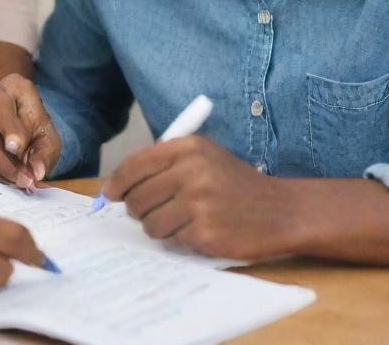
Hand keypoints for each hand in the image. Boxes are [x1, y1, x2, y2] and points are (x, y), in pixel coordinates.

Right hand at [0, 74, 61, 188]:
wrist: (9, 122)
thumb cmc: (30, 126)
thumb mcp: (46, 135)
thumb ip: (44, 153)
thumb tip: (36, 172)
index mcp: (6, 88)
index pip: (2, 109)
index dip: (10, 130)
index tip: (17, 149)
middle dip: (6, 165)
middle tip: (23, 181)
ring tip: (14, 182)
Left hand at [102, 136, 291, 260]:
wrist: (280, 210)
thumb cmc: (235, 183)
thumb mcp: (203, 156)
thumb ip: (164, 163)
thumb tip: (118, 185)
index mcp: (186, 148)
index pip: (134, 165)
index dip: (117, 183)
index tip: (109, 193)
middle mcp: (190, 172)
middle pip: (137, 198)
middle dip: (137, 209)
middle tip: (149, 211)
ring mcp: (197, 204)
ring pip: (150, 223)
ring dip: (158, 227)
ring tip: (179, 221)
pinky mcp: (204, 233)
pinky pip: (171, 241)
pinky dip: (178, 240)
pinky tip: (197, 231)